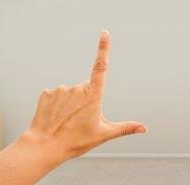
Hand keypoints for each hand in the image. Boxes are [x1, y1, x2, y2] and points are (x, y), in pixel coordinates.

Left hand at [23, 30, 146, 158]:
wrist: (45, 146)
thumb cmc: (75, 141)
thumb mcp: (103, 134)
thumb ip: (125, 128)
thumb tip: (144, 128)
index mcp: (93, 95)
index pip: (101, 66)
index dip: (103, 48)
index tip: (105, 34)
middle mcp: (77, 88)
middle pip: (86, 90)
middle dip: (85, 102)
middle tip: (80, 121)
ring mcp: (61, 89)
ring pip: (70, 94)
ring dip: (70, 104)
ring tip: (66, 122)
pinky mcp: (47, 93)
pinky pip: (56, 96)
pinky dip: (57, 105)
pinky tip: (55, 118)